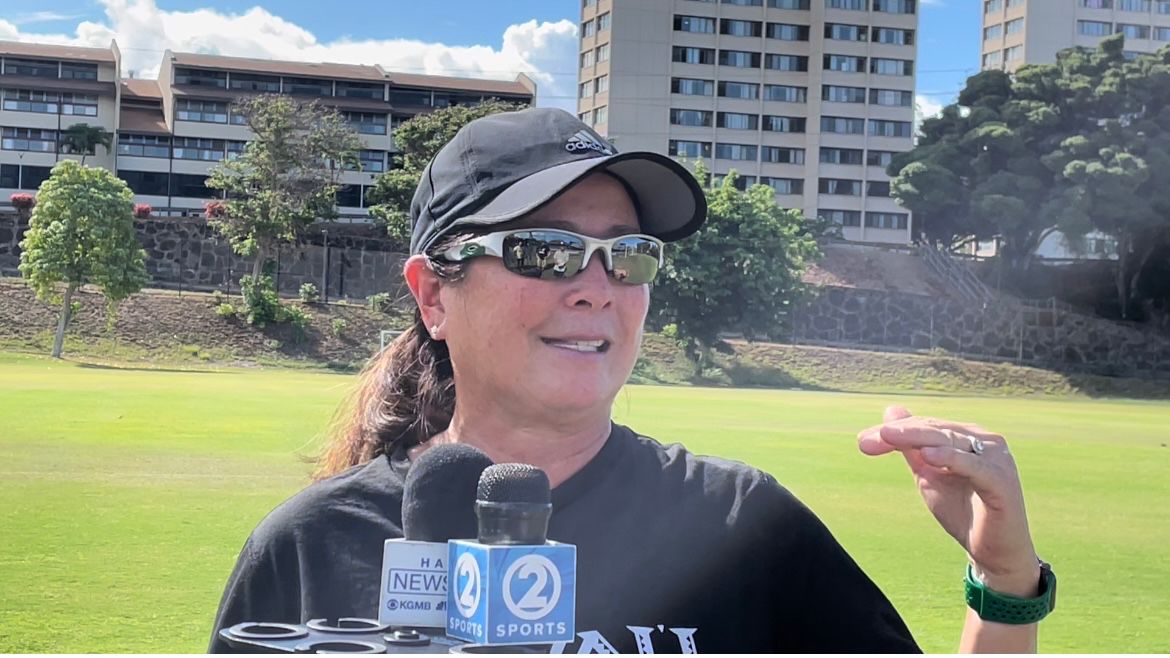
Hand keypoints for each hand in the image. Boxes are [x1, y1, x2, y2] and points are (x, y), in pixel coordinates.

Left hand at [858, 405, 1040, 595]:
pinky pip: (975, 466)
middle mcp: (984, 441)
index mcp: (966, 437)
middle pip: (934, 430)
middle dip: (898, 434)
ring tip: (890, 436)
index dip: (892, 432)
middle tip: (867, 440)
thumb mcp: (928, 475)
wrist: (993, 552)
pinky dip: (952, 458)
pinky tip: (929, 455)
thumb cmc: (963, 510)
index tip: (862, 441)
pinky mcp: (1002, 481)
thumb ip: (910, 446)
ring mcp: (996, 459)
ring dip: (917, 437)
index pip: (924, 426)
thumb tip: (891, 411)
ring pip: (951, 441)